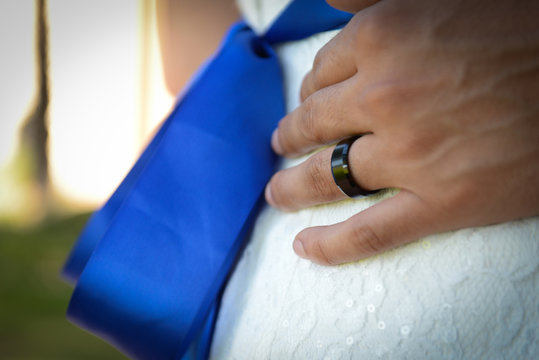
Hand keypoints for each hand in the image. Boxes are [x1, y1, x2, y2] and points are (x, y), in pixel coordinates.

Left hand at [265, 0, 538, 264]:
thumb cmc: (525, 28)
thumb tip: (329, 1)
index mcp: (385, 37)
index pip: (321, 72)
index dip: (312, 89)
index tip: (312, 99)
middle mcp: (386, 95)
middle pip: (314, 123)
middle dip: (291, 136)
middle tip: (283, 144)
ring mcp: (409, 154)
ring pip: (327, 177)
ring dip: (292, 188)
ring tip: (276, 194)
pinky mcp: (441, 202)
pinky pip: (370, 232)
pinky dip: (332, 245)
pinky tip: (306, 247)